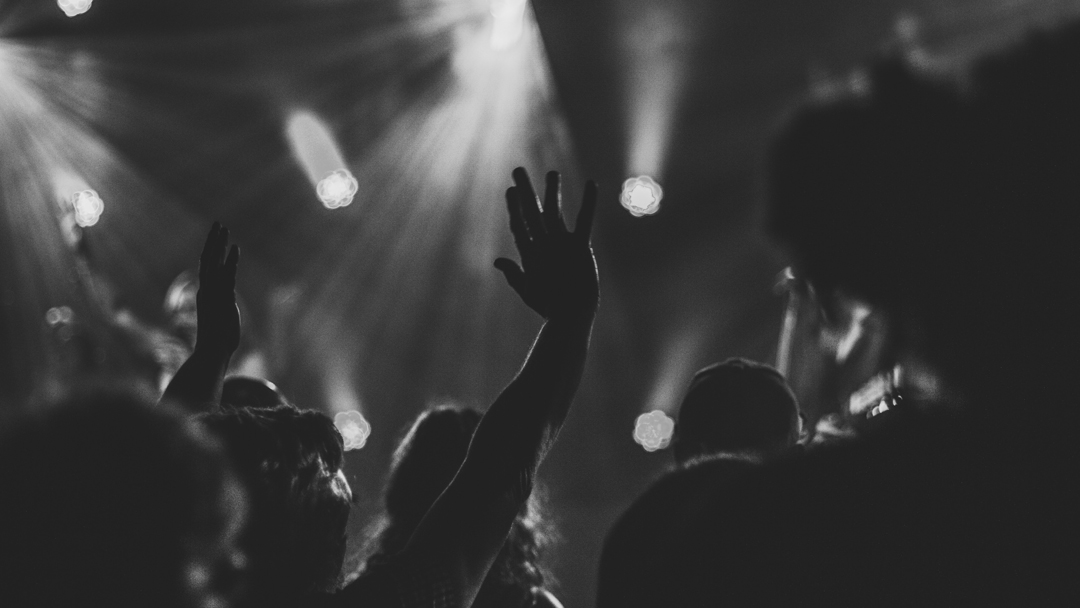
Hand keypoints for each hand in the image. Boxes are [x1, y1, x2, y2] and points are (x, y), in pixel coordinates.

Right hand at [195, 222, 240, 359]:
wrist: (212, 354)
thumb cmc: (218, 341)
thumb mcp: (221, 319)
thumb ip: (222, 308)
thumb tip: (227, 305)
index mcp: (206, 294)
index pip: (206, 266)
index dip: (211, 251)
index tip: (216, 236)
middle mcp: (206, 290)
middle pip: (207, 259)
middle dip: (213, 241)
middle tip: (218, 223)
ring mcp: (213, 294)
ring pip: (213, 263)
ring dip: (218, 244)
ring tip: (224, 228)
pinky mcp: (222, 299)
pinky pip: (226, 275)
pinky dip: (230, 261)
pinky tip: (235, 248)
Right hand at [495, 168, 598, 320]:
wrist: (569, 316)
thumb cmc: (549, 307)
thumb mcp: (526, 290)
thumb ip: (513, 273)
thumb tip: (497, 261)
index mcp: (529, 256)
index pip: (518, 226)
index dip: (514, 207)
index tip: (510, 190)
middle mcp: (542, 246)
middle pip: (530, 213)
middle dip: (524, 190)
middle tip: (517, 170)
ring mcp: (560, 245)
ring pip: (553, 211)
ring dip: (552, 190)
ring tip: (551, 173)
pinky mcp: (580, 247)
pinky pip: (585, 220)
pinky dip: (589, 201)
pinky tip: (592, 184)